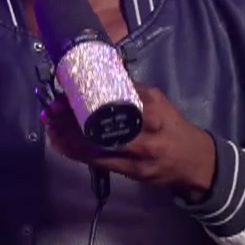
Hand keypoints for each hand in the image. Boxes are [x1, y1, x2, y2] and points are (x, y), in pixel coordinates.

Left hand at [43, 85, 218, 200]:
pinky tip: (62, 147)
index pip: (112, 103)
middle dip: (71, 120)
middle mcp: (145, 134)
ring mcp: (138, 156)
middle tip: (51, 111)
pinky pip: (100, 163)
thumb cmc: (173, 127)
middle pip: (100, 126)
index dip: (84, 100)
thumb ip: (133, 90)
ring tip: (50, 128)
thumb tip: (106, 71)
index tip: (65, 94)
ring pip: (97, 147)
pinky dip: (78, 154)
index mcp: (151, 110)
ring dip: (69, 138)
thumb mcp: (159, 102)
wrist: (195, 162)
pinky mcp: (132, 173)